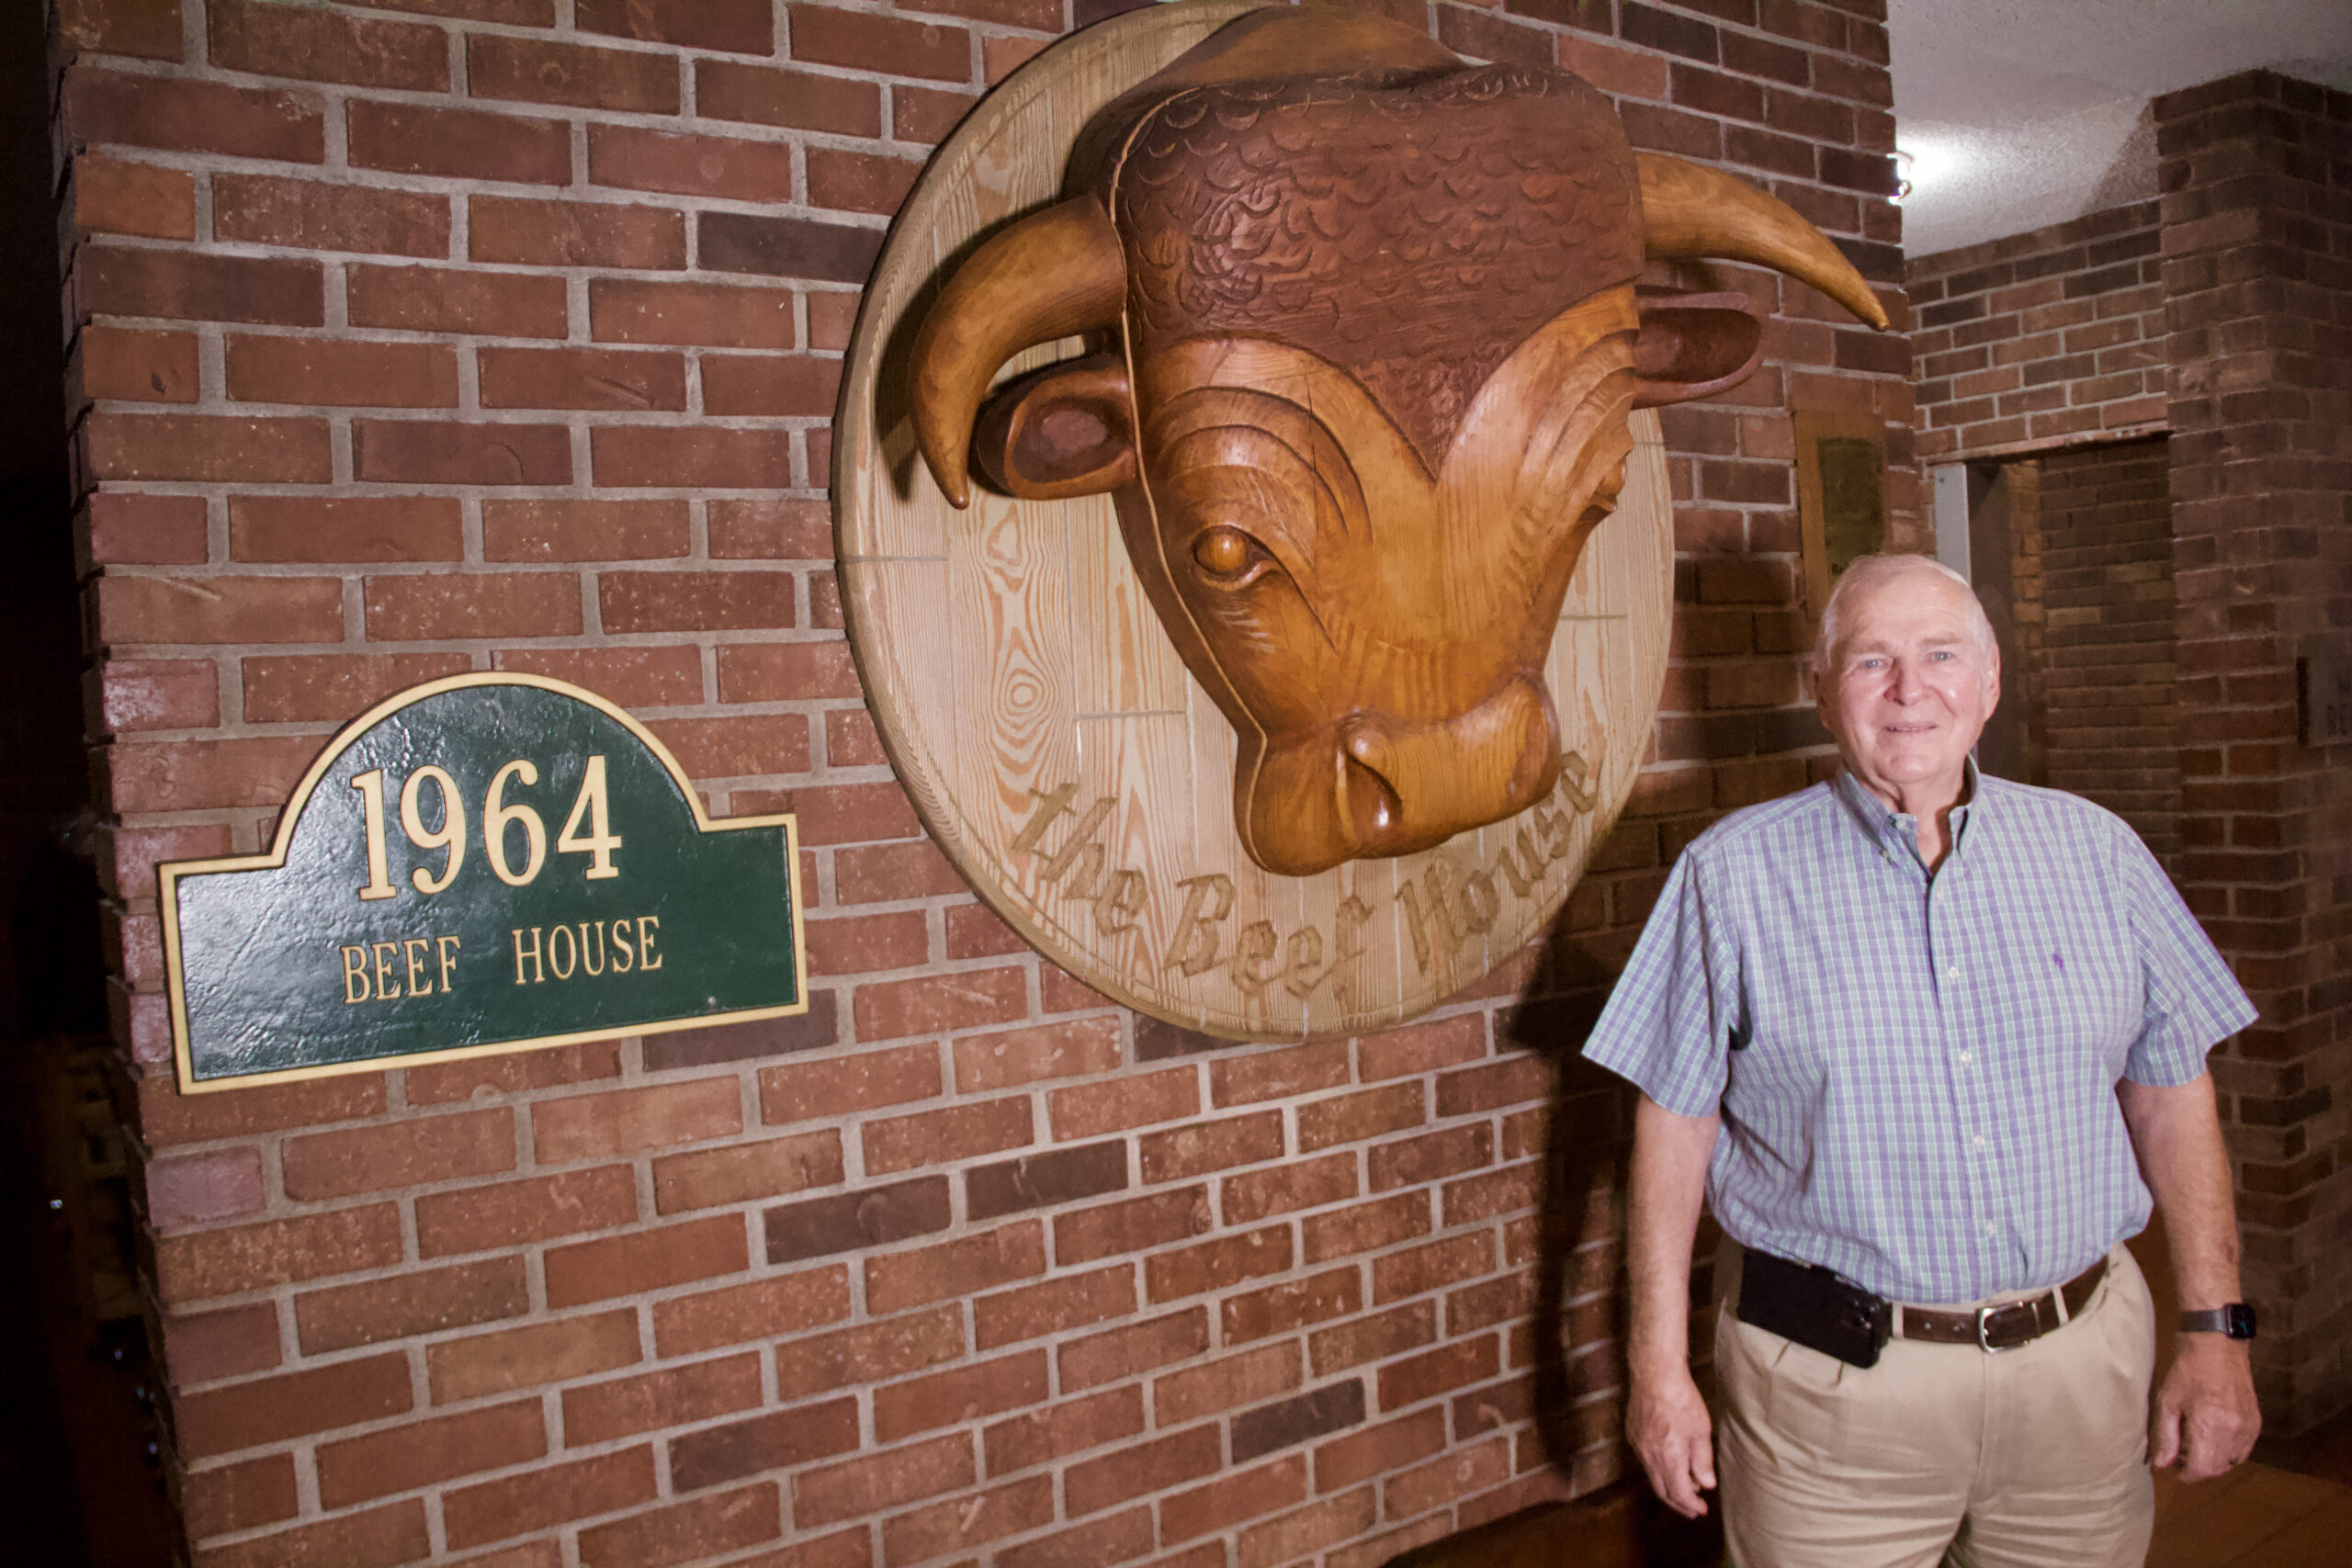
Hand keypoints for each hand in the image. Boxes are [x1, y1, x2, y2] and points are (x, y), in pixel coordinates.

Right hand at [1627, 1360, 1716, 1517]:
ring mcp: (1638, 1445)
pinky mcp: (1632, 1433)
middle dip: (1679, 1504)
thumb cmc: (1681, 1398)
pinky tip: (1669, 1464)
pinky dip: (1658, 1470)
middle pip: (1662, 1490)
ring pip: (1652, 1476)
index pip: (1679, 1493)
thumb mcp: (1700, 1430)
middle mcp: (1649, 1455)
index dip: (1691, 1505)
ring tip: (1685, 1487)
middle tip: (1692, 1510)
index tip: (1702, 1509)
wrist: (1654, 1372)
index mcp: (1669, 1457)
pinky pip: (1645, 1461)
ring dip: (1668, 1486)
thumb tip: (1706, 1484)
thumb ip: (1702, 1460)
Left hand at [2152, 1334, 2259, 1480]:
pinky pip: (2244, 1450)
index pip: (2202, 1468)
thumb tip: (2163, 1464)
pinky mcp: (2256, 1422)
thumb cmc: (2188, 1371)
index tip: (2177, 1472)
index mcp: (2209, 1427)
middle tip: (2182, 1458)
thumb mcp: (2168, 1402)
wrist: (2217, 1347)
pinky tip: (2215, 1438)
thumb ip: (2166, 1436)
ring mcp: (2248, 1428)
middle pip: (2217, 1468)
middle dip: (2199, 1469)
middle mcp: (2233, 1431)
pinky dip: (2230, 1452)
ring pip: (2232, 1461)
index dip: (2188, 1475)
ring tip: (2197, 1446)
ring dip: (2214, 1461)